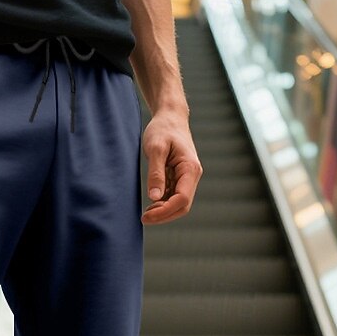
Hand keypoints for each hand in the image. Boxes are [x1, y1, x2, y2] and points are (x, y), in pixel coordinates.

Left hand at [140, 109, 202, 224]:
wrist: (170, 117)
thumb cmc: (163, 129)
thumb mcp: (156, 148)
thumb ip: (155, 173)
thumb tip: (154, 197)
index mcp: (190, 169)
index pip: (182, 199)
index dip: (165, 211)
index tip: (147, 215)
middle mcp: (192, 176)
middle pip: (183, 206)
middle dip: (164, 215)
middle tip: (144, 218)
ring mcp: (187, 178)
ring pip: (179, 204)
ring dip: (164, 212)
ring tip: (146, 213)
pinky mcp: (179, 178)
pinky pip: (174, 197)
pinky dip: (163, 204)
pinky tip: (151, 205)